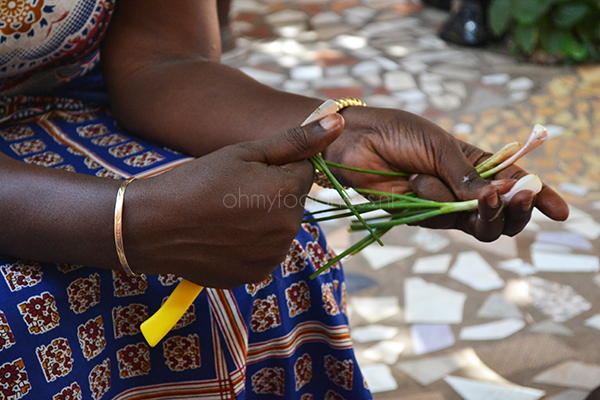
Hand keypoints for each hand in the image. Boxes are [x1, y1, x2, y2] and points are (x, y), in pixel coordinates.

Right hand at [123, 114, 343, 287]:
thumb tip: (338, 119)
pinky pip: (265, 251)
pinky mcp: (257, 274)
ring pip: (280, 227)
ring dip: (263, 219)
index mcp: (289, 193)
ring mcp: (273, 256)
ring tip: (225, 215)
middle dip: (272, 194)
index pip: (303, 171)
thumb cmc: (199, 181)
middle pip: (293, 202)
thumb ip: (297, 139)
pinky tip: (224, 236)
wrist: (155, 226)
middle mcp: (289, 229)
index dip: (276, 167)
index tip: (246, 171)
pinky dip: (251, 243)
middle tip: (231, 194)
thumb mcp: (246, 151)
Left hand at [323, 107, 568, 241]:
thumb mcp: (439, 146)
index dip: (538, 196)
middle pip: (502, 214)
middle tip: (512, 197)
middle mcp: (464, 187)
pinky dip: (436, 203)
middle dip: (514, 210)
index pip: (514, 182)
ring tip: (443, 182)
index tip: (560, 211)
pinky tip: (416, 181)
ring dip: (472, 208)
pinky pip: (443, 220)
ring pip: (478, 225)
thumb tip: (495, 199)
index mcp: (476, 162)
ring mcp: (444, 205)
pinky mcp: (421, 217)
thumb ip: (466, 175)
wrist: (354, 142)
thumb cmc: (397, 132)